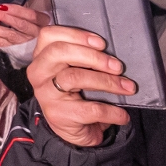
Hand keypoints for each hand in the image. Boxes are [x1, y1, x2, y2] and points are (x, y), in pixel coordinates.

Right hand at [28, 26, 133, 146]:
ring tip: (127, 87)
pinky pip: (89, 109)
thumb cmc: (75, 93)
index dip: (76, 35)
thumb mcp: (74, 70)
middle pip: (59, 52)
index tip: (101, 43)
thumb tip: (112, 55)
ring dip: (106, 81)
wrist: (71, 129)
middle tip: (117, 67)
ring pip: (74, 77)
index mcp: (42, 57)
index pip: (49, 35)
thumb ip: (83, 58)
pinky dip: (111, 111)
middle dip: (93, 57)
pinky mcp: (58, 115)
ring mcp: (46, 94)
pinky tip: (122, 115)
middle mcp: (38, 73)